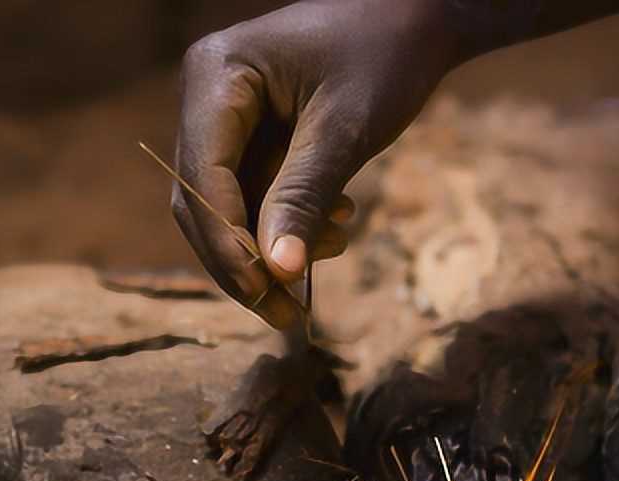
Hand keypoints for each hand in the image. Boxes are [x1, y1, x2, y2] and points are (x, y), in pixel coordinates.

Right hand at [171, 0, 466, 328]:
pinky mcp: (249, 137)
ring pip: (226, 207)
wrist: (416, 19)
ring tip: (336, 247)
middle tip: (284, 313)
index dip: (226, 241)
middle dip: (244, 259)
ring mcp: (224, 119)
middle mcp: (205, 97)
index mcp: (216, 77)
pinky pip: (253, 196)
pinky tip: (335, 225)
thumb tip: (276, 272)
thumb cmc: (384, 54)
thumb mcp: (345, 128)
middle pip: (201, 200)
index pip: (203, 175)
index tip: (262, 291)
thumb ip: (302, 197)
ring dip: (272, 244)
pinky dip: (287, 222)